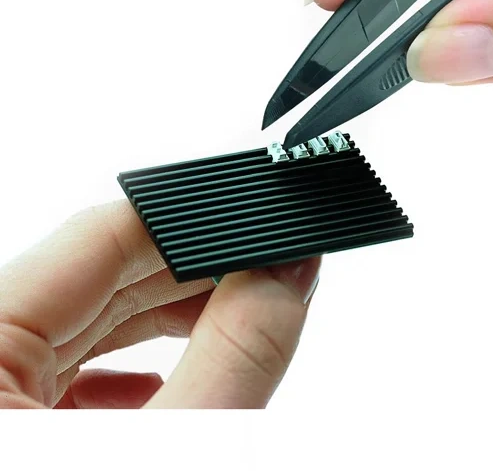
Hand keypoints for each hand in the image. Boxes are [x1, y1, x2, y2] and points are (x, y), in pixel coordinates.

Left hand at [0, 201, 319, 407]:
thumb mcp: (174, 449)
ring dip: (169, 325)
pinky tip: (169, 388)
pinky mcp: (9, 420)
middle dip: (194, 275)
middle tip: (266, 273)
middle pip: (99, 276)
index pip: (99, 233)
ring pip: (89, 322)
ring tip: (234, 331)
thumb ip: (232, 359)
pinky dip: (131, 375)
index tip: (256, 222)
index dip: (194, 222)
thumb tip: (288, 275)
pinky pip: (69, 370)